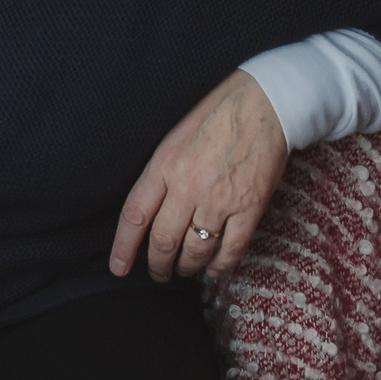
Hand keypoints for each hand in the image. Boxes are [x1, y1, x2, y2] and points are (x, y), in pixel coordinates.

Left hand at [111, 69, 289, 283]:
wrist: (262, 106)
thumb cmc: (213, 117)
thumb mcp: (172, 139)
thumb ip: (159, 174)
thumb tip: (147, 210)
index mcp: (164, 166)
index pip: (135, 216)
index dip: (124, 247)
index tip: (118, 267)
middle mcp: (188, 187)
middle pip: (163, 241)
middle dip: (157, 264)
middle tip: (157, 273)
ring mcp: (220, 200)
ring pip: (195, 249)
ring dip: (187, 267)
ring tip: (183, 270)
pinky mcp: (250, 208)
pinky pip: (231, 249)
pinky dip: (220, 266)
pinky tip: (213, 271)